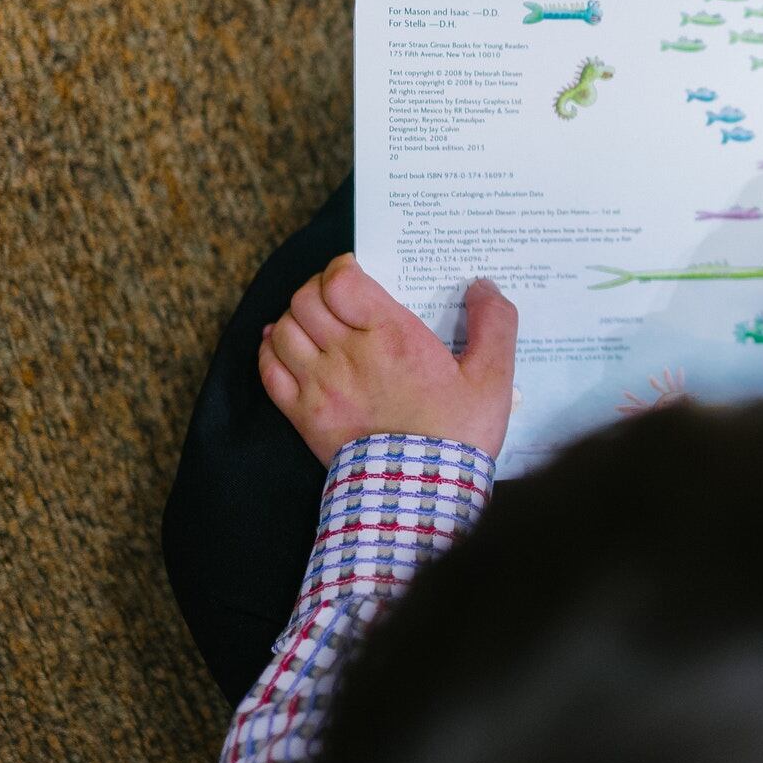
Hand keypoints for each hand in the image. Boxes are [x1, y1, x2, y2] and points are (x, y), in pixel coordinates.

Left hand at [258, 254, 517, 466]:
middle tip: (338, 297)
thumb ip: (494, 324)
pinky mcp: (304, 415)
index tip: (355, 273)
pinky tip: (283, 347)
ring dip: (295, 317)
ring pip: (283, 328)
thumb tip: (483, 285)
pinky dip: (270, 350)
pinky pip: (268, 368)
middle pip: (306, 299)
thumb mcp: (493, 378)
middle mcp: (348, 354)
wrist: (422, 494)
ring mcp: (320, 385)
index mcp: (392, 336)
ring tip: (315, 322)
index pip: (341, 281)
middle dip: (318, 289)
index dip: (342, 268)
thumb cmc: (458, 435)